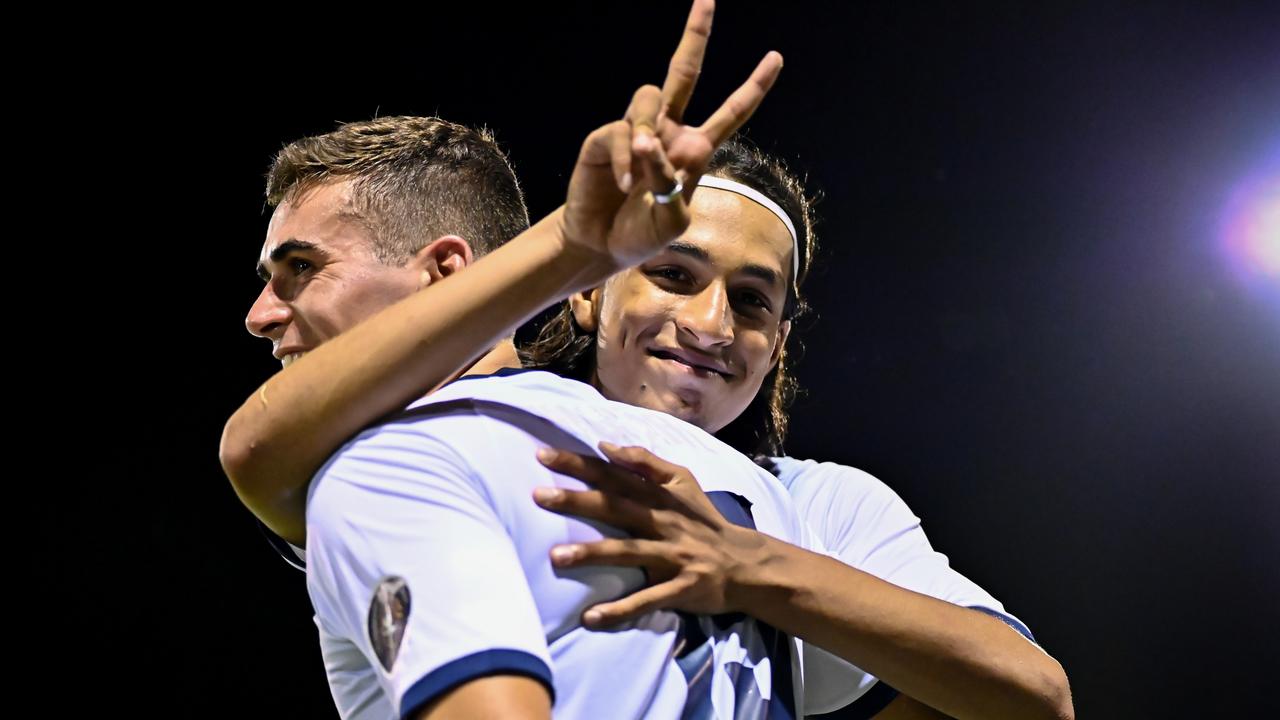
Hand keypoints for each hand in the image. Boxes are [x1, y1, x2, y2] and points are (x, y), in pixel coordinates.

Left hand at [533, 441, 766, 626]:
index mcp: (660, 496)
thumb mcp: (683, 481)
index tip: (543, 456)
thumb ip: (646, 462)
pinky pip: (646, 600)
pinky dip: (620, 609)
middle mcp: (663, 522)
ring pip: (628, 552)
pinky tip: (590, 617)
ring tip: (555, 557)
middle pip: (616, 508)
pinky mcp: (679, 589)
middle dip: (577, 501)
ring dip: (591, 554)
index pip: (615, 474)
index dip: (581, 464)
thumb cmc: (703, 520)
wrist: (744, 563)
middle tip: (538, 496)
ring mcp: (671, 556)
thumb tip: (607, 446)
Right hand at [561, 0, 783, 269]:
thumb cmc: (642, 234)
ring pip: (649, 97)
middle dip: (696, 35)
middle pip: (685, 72)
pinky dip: (625, 160)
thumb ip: (669, 185)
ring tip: (638, 176)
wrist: (601, 245)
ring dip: (647, 132)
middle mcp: (668, 132)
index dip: (754, 87)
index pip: (731, 113)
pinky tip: (624, 185)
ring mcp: (636, 131)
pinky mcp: (604, 137)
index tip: (776, 58)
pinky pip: (620, 133)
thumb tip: (647, 143)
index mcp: (694, 150)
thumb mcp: (672, 222)